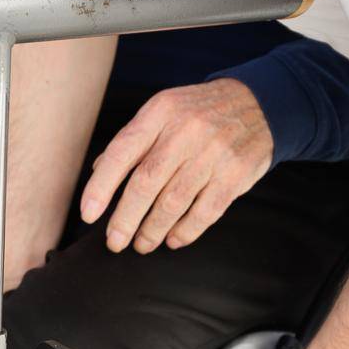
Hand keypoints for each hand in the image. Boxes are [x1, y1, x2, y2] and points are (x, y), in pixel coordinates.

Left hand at [80, 78, 271, 254]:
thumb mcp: (164, 111)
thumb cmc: (200, 113)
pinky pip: (205, 212)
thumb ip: (134, 140)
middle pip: (146, 183)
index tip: (89, 214)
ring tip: (143, 244)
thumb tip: (100, 172)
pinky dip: (186, 231)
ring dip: (153, 230)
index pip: (122, 152)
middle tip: (115, 242)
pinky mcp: (236, 174)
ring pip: (174, 202)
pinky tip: (174, 240)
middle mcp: (186, 130)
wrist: (259, 103)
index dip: (101, 186)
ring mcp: (213, 153)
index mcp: (161, 112)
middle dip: (125, 219)